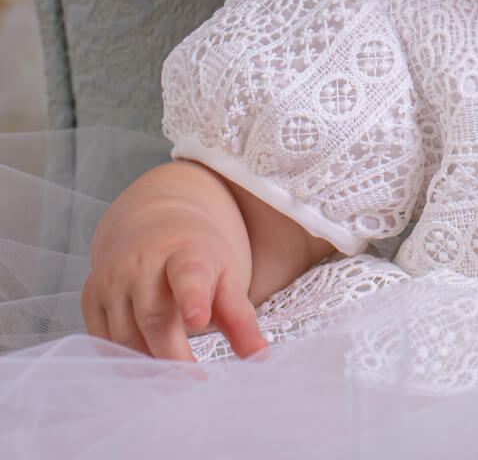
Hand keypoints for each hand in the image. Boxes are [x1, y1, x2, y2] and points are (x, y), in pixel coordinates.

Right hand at [82, 164, 268, 361]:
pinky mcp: (91, 296)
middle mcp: (143, 261)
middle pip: (155, 318)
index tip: (200, 319)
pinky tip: (144, 365)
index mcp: (186, 251)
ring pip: (126, 337)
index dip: (193, 297)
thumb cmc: (198, 256)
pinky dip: (125, 359)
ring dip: (148, 363)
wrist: (153, 222)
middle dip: (173, 356)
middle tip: (193, 383)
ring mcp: (113, 278)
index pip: (189, 273)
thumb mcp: (226, 275)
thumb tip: (259, 356)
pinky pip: (104, 342)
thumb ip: (240, 317)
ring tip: (172, 376)